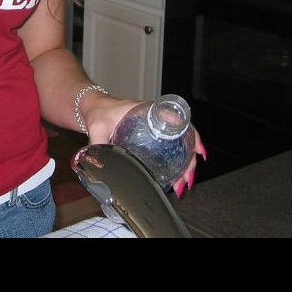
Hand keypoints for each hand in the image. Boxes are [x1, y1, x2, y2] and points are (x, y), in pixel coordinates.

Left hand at [82, 89, 207, 197]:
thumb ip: (97, 143)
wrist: (93, 107)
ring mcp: (153, 127)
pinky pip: (169, 147)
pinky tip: (178, 176)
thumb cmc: (98, 111)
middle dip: (189, 159)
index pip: (177, 120)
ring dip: (184, 163)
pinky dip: (177, 161)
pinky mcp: (149, 136)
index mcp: (146, 111)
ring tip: (183, 184)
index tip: (198, 151)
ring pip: (178, 144)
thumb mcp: (97, 127)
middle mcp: (154, 118)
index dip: (192, 135)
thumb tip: (98, 163)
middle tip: (187, 179)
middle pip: (181, 137)